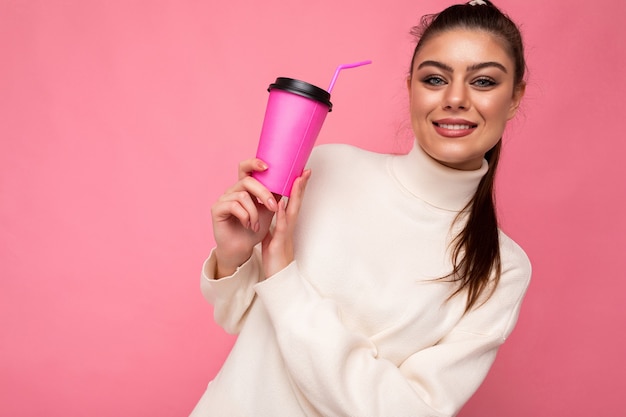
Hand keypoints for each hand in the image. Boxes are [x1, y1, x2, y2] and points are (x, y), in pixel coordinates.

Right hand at [211, 158, 278, 277]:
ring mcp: (224, 199)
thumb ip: (275, 195)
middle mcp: (233, 190)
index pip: (246, 168)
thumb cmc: (255, 229)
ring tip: (256, 224)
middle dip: (263, 193)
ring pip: (243, 195)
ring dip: (254, 212)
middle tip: (273, 206)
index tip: (267, 167)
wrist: (243, 248)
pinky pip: (233, 206)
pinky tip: (247, 225)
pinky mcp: (217, 209)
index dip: (254, 163)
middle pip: (247, 181)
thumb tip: (288, 180)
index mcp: (245, 188)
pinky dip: (244, 216)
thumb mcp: (270, 210)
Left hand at [261, 169, 311, 277]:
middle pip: (296, 203)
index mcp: (286, 224)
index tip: (300, 173)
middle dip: (301, 186)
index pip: (292, 202)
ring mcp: (286, 234)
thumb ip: (273, 225)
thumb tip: (268, 214)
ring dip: (295, 195)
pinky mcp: (279, 243)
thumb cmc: (275, 259)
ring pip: (292, 211)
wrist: (277, 279)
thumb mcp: (272, 237)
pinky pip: (281, 226)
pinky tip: (281, 203)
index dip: (296, 188)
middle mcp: (289, 226)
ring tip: (298, 179)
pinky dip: (282, 214)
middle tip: (306, 170)